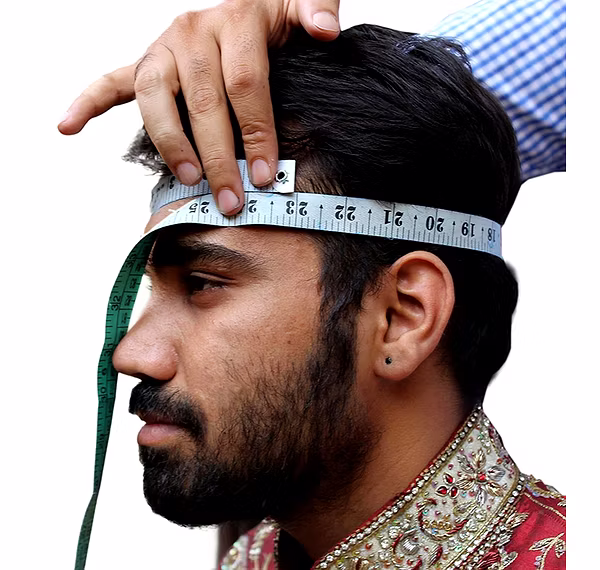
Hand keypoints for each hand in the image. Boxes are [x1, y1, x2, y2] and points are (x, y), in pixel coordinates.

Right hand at [58, 0, 340, 213]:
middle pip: (202, 103)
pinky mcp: (146, 62)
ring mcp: (164, 48)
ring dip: (169, 142)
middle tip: (231, 200)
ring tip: (186, 179)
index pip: (244, 87)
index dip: (255, 134)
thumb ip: (314, 9)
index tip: (264, 176)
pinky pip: (111, 81)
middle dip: (217, 157)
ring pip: (155, 98)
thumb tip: (325, 32)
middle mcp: (193, 31)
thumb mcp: (299, 3)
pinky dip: (87, 102)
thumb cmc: (274, 16)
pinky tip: (67, 126)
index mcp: (235, 21)